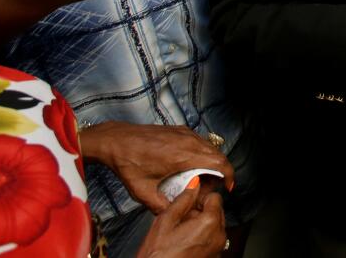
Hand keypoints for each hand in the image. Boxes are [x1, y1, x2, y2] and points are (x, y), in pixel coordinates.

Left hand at [80, 122, 234, 213]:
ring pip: (210, 148)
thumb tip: (177, 214)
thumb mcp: (143, 191)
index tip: (228, 187)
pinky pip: (200, 142)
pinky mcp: (180, 130)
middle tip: (207, 188)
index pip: (219, 162)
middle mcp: (188, 141)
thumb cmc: (128, 162)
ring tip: (198, 179)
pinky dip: (202, 154)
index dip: (229, 175)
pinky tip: (189, 166)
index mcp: (183, 155)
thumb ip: (161, 206)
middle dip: (219, 173)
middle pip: (218, 155)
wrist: (116, 139)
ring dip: (211, 163)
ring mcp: (185, 133)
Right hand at [136, 185, 226, 257]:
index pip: (215, 197)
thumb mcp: (165, 221)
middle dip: (201, 211)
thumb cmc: (158, 256)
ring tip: (181, 233)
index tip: (189, 203)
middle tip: (182, 219)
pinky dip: (202, 238)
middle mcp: (219, 237)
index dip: (200, 198)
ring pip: (214, 226)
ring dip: (201, 225)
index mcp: (210, 223)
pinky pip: (212, 240)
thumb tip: (193, 185)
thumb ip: (182, 200)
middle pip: (216, 211)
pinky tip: (185, 243)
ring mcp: (218, 249)